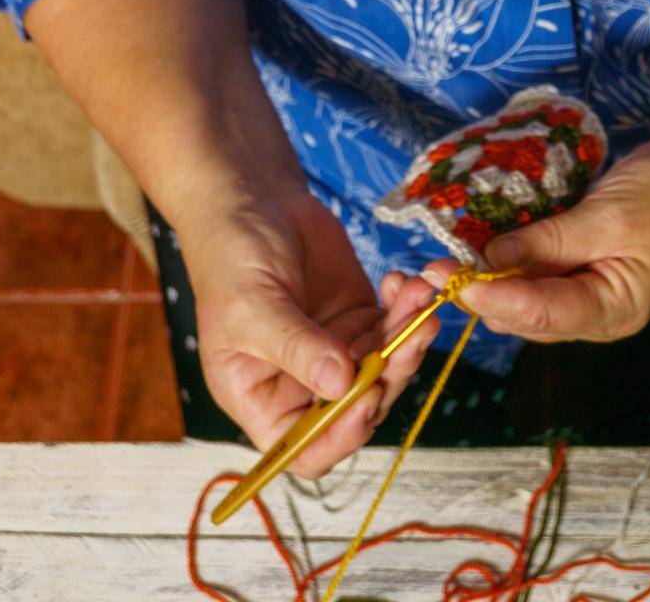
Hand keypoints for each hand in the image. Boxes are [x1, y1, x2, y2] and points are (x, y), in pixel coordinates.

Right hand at [174, 184, 439, 476]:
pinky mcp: (361, 317)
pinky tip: (405, 282)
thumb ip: (296, 346)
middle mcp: (302, 385)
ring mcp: (337, 350)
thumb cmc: (231, 257)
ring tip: (419, 298)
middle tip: (412, 334)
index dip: (339, 437)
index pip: (305, 448)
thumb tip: (340, 386)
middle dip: (389, 374)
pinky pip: (393, 329)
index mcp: (261, 399)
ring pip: (384, 367)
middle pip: (357, 407)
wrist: (254, 201)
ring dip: (407, 338)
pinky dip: (406, 310)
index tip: (366, 399)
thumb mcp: (252, 306)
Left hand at [424, 124, 649, 342]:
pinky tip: (483, 246)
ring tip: (447, 258)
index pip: (538, 314)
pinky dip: (510, 262)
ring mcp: (591, 290)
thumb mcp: (608, 216)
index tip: (446, 275)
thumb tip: (490, 257)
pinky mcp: (585, 265)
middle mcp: (598, 312)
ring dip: (490, 279)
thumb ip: (548, 240)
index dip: (488, 295)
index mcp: (613, 311)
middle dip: (480, 292)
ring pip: (526, 297)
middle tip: (433, 264)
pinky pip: (539, 273)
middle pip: (525, 314)